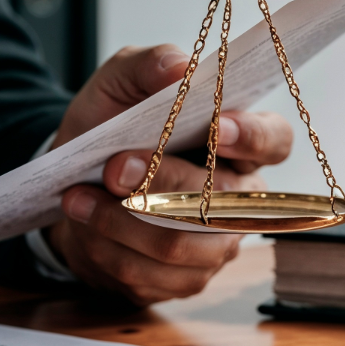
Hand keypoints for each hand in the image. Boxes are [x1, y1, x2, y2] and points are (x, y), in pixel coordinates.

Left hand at [42, 45, 292, 304]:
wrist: (71, 182)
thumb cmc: (108, 127)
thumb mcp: (117, 84)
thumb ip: (147, 65)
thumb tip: (178, 66)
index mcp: (238, 142)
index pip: (274, 141)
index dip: (251, 137)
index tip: (213, 127)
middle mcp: (240, 198)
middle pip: (218, 198)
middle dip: (160, 181)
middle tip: (113, 166)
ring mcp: (215, 245)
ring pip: (178, 244)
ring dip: (120, 220)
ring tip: (79, 196)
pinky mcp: (184, 280)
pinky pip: (148, 275)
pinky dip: (106, 246)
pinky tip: (83, 222)